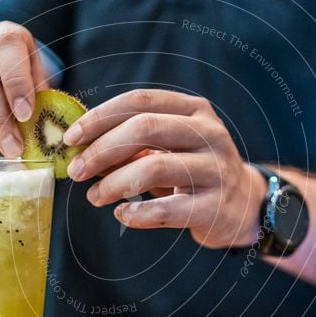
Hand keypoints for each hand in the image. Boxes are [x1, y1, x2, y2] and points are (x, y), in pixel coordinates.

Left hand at [63, 89, 267, 248]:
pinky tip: (122, 214)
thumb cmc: (194, 170)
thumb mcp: (169, 146)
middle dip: (102, 150)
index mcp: (194, 110)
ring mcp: (215, 169)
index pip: (140, 101)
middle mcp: (208, 133)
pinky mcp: (215, 206)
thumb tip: (80, 150)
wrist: (244, 205)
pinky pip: (166, 209)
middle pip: (145, 128)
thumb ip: (131, 143)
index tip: (71, 138)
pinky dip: (136, 214)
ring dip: (114, 183)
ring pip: (153, 168)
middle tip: (77, 172)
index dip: (100, 117)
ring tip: (95, 196)